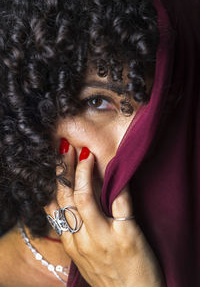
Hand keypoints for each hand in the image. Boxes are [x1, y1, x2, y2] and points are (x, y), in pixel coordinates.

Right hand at [45, 142, 164, 286]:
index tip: (55, 163)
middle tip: (66, 148)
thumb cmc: (110, 279)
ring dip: (84, 172)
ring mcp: (104, 238)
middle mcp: (83, 240)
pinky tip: (119, 169)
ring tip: (86, 155)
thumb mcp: (84, 260)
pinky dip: (120, 183)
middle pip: (66, 197)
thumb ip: (77, 235)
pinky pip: (120, 202)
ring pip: (85, 197)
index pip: (54, 207)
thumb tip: (74, 209)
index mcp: (72, 245)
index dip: (53, 182)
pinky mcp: (127, 236)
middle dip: (64, 169)